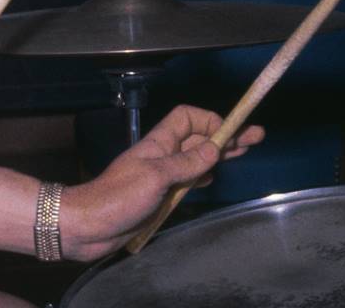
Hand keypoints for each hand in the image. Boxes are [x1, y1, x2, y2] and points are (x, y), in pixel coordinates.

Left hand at [58, 105, 263, 260]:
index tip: (232, 132)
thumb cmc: (118, 197)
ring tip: (243, 152)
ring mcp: (160, 177)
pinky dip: (202, 176)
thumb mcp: (156, 177)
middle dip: (225, 136)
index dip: (209, 120)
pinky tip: (212, 176)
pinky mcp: (159, 196)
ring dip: (218, 155)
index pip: (187, 118)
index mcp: (158, 144)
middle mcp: (161, 156)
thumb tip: (215, 149)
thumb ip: (186, 163)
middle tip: (255, 137)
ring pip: (194, 159)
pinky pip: (186, 181)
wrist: (88, 226)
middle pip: (197, 138)